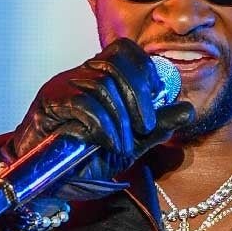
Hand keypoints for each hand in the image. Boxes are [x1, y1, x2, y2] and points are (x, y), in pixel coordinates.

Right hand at [12, 38, 193, 198]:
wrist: (44, 180)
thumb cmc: (84, 159)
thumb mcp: (129, 144)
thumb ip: (156, 127)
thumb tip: (188, 110)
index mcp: (98, 77)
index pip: (124, 50)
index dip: (145, 69)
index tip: (157, 98)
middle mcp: (79, 75)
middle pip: (116, 63)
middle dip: (139, 95)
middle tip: (145, 126)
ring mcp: (62, 86)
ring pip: (102, 84)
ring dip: (121, 118)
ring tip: (124, 145)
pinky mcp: (49, 103)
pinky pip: (84, 105)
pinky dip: (104, 126)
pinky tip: (110, 144)